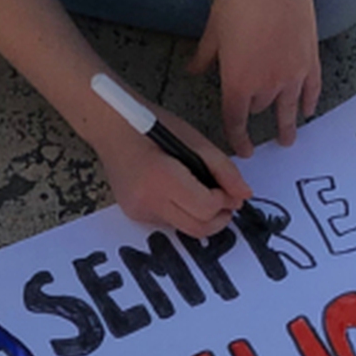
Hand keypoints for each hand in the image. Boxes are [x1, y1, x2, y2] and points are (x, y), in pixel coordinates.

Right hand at [94, 99, 249, 237]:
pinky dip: (183, 213)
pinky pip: (169, 223)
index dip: (224, 202)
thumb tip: (244, 195)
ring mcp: (138, 211)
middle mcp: (147, 201)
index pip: (205, 207)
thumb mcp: (195, 140)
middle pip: (197, 228)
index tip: (228, 190)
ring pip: (184, 229)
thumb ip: (223, 169)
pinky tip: (180, 193)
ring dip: (201, 217)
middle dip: (219, 218)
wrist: (111, 127)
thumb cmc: (154, 126)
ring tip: (203, 194)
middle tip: (227, 202)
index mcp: (162, 177)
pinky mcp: (134, 215)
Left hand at [186, 0, 320, 154]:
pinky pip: (311, 89)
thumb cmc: (238, 0)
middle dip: (257, 117)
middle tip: (259, 127)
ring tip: (288, 140)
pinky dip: (309, 101)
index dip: (238, 138)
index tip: (243, 150)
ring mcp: (292, 74)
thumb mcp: (213, 31)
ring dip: (287, 125)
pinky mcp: (310, 59)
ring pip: (288, 108)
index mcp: (238, 83)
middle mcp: (267, 85)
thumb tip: (193, 71)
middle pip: (260, 110)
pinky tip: (308, 110)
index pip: (236, 121)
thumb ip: (205, 57)